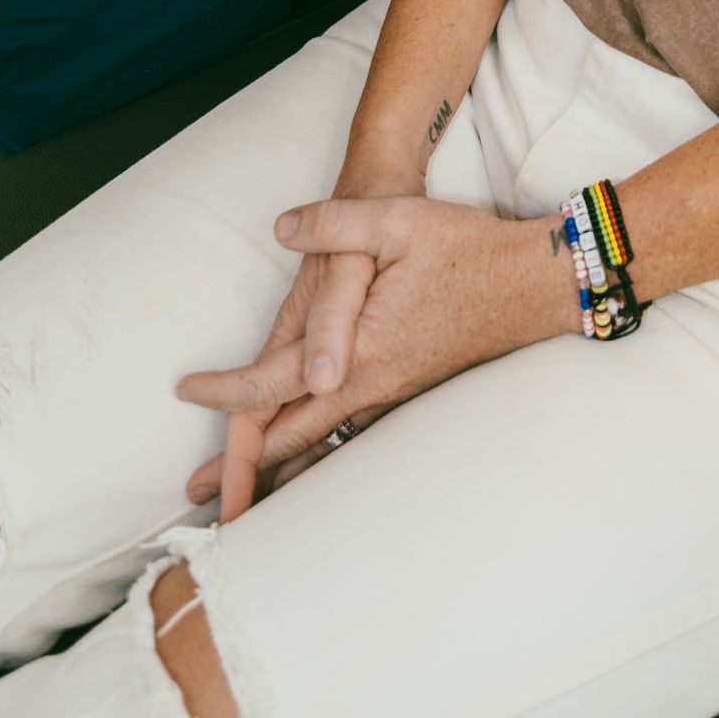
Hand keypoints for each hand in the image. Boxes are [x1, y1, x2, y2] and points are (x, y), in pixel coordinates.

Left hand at [176, 196, 571, 515]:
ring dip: (281, 466)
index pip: (275, 383)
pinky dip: (320, 451)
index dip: (226, 390)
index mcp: (359, 351)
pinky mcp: (410, 387)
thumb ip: (333, 223)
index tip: (186, 390)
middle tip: (197, 496)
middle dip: (242, 468)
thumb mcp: (395, 221)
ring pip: (325, 442)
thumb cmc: (465, 250)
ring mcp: (394, 392)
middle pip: (294, 438)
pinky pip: (352, 433)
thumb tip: (282, 228)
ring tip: (244, 494)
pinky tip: (313, 456)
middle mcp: (372, 385)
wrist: (532, 282)